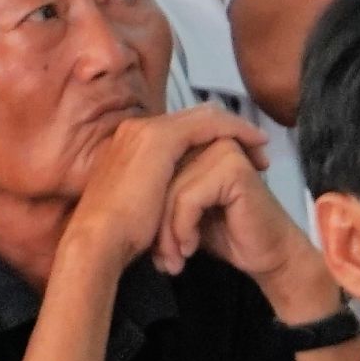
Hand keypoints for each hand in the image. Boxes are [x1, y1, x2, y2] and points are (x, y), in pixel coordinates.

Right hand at [61, 104, 269, 272]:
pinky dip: (235, 130)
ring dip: (237, 129)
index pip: (181, 131)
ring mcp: (146, 131)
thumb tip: (180, 193)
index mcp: (129, 145)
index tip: (238, 155)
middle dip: (230, 130)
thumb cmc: (119, 236)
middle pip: (195, 118)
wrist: (97, 244)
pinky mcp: (160, 139)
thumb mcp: (143, 204)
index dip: (212, 138)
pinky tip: (254, 143)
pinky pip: (209, 124)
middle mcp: (136, 130)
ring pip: (205, 116)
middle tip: (258, 148)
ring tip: (261, 147)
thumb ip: (159, 188)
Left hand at [154, 137, 331, 318]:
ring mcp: (224, 152)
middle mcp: (211, 142)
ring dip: (168, 232)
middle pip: (160, 180)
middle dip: (160, 224)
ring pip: (171, 190)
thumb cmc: (220, 234)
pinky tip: (190, 249)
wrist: (263, 255)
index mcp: (198, 145)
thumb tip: (123, 195)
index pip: (158, 168)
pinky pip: (187, 198)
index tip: (163, 245)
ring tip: (175, 260)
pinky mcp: (233, 169)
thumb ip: (162, 189)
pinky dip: (182, 229)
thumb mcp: (180, 211)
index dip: (155, 208)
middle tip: (167, 259)